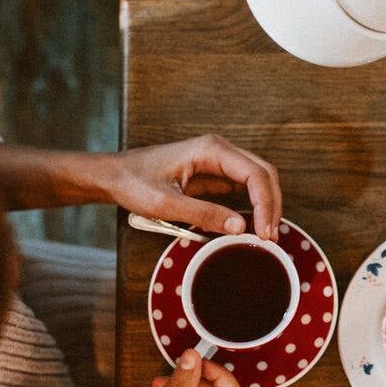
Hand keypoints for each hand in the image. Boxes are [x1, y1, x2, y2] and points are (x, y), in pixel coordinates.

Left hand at [111, 133, 281, 238]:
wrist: (113, 175)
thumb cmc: (133, 182)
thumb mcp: (166, 203)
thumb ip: (204, 214)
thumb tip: (241, 227)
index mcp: (211, 150)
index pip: (255, 174)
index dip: (266, 204)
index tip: (264, 233)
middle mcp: (220, 150)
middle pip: (264, 173)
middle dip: (272, 205)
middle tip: (270, 237)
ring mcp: (219, 161)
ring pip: (258, 179)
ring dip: (266, 205)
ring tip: (265, 233)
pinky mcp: (215, 174)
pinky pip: (245, 187)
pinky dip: (254, 206)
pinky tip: (252, 225)